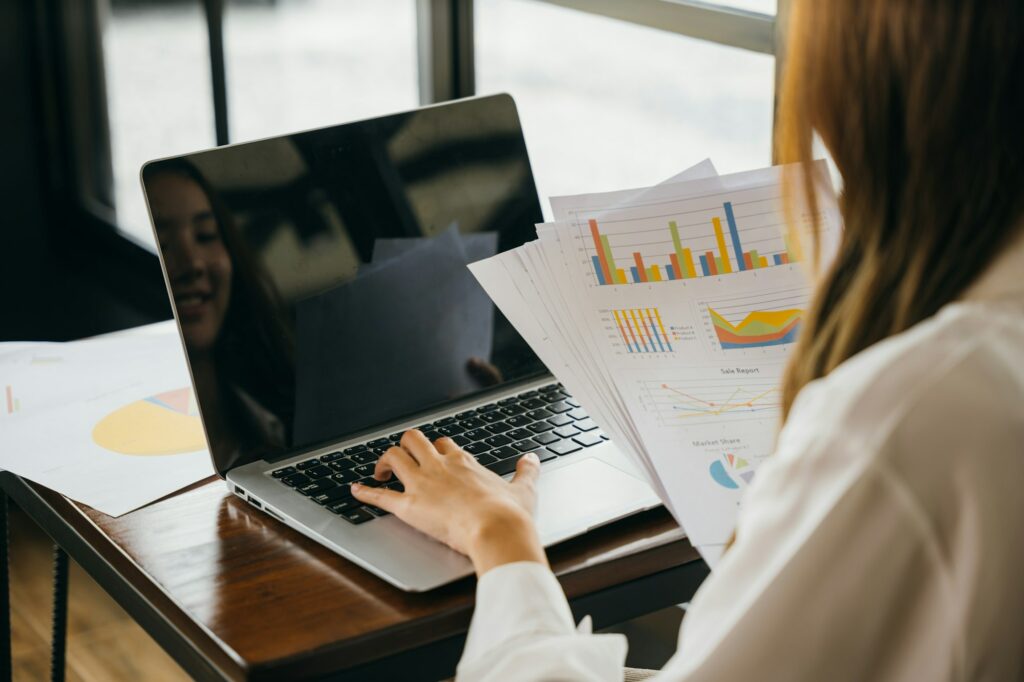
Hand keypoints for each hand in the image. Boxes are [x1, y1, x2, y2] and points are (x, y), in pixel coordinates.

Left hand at [350, 430, 546, 574]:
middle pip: (413, 440)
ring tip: (380, 471)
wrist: (498, 530)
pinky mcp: (410, 506)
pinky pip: (380, 495)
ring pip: (394, 457)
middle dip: (405, 446)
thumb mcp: (524, 488)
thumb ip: (526, 471)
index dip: (435, 450)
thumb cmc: (510, 513)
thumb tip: (533, 459)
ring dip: (383, 461)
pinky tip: (355, 490)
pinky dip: (365, 492)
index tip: (434, 457)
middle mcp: (440, 466)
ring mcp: (422, 484)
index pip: (442, 445)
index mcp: (464, 462)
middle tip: (402, 459)